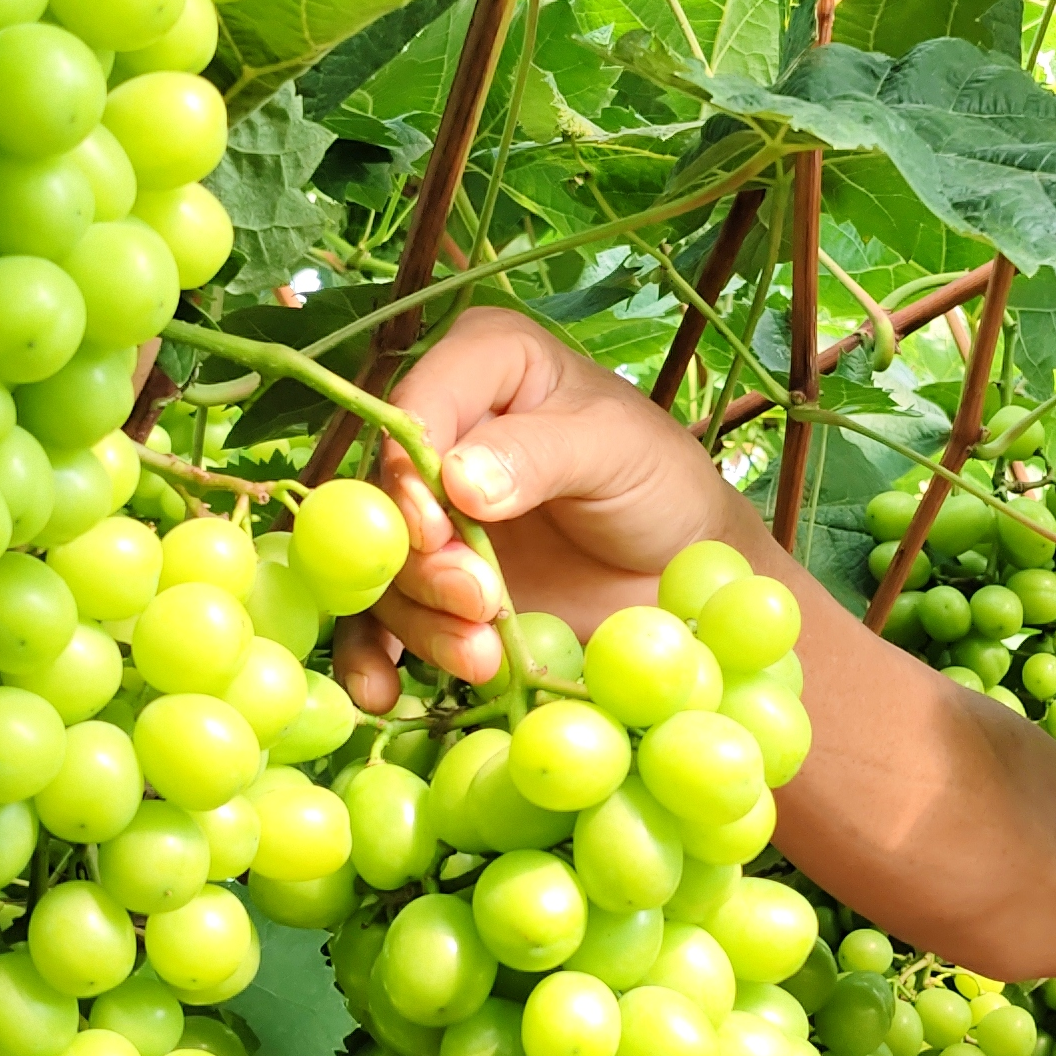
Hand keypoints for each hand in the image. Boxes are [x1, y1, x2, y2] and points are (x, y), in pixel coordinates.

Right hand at [337, 307, 755, 708]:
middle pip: (384, 495)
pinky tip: (380, 692)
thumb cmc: (660, 483)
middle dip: (419, 560)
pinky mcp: (428, 580)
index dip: (409, 473)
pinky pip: (378, 614)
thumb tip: (456, 480)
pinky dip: (372, 655)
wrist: (682, 571)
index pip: (415, 407)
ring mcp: (428, 511)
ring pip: (380, 564)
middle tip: (477, 602)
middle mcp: (439, 430)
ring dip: (418, 617)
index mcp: (482, 363)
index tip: (433, 528)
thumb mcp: (615, 450)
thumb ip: (539, 454)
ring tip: (481, 658)